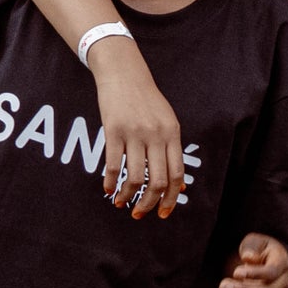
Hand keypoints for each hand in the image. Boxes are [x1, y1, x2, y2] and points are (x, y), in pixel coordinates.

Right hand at [88, 37, 185, 219]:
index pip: (176, 174)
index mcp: (173, 134)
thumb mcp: (168, 122)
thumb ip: (173, 151)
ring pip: (136, 176)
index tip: (164, 212)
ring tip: (122, 203)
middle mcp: (156, 135)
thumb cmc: (147, 100)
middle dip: (150, 203)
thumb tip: (178, 185)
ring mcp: (134, 133)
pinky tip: (108, 189)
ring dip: (129, 195)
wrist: (124, 73)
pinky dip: (111, 181)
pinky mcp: (113, 130)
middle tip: (141, 214)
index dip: (170, 198)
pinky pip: (113, 164)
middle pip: (157, 180)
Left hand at [213, 234, 287, 287]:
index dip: (255, 274)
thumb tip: (248, 257)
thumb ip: (252, 248)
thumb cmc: (258, 248)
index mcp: (282, 263)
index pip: (271, 272)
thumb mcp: (255, 241)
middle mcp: (283, 283)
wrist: (264, 259)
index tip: (236, 272)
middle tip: (222, 286)